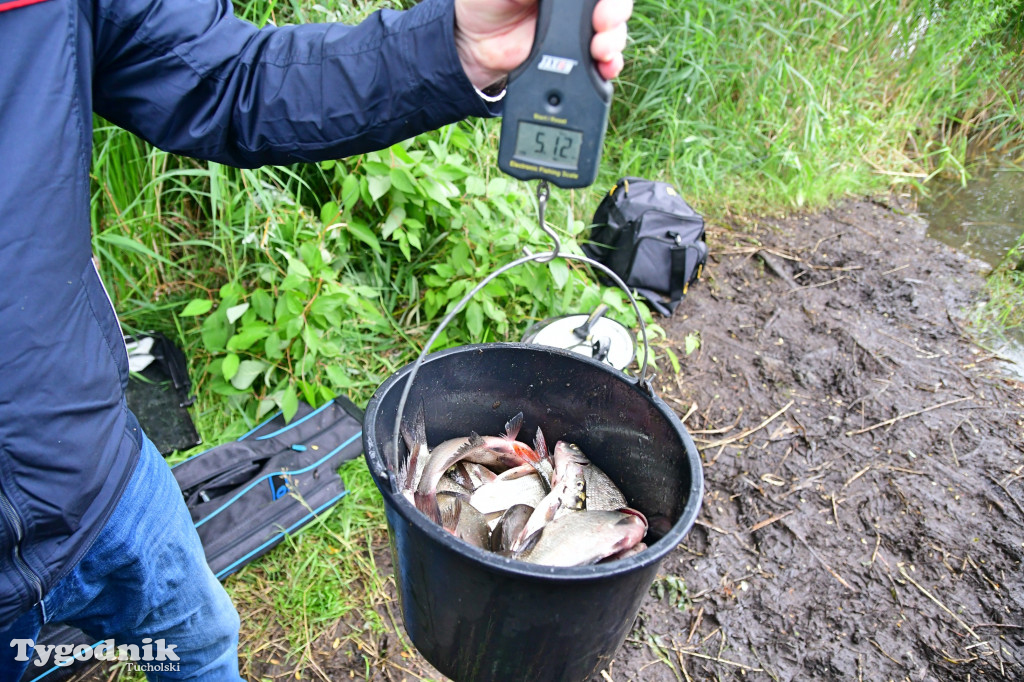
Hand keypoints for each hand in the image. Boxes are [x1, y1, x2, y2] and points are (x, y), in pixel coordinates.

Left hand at [454, 0, 631, 89]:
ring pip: (614, 32)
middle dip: (615, 14)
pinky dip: (610, 66)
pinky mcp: (576, 59)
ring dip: (615, 40)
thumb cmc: (485, 2)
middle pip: (614, 6)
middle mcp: (576, 5)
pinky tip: (605, 67)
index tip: (601, 5)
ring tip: (601, 50)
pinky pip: (602, 62)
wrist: (473, 47)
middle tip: (602, 23)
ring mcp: (579, 31)